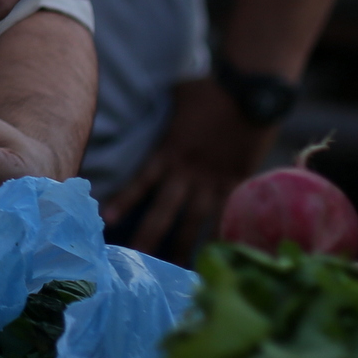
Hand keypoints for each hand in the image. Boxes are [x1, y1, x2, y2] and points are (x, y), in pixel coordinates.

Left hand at [98, 78, 271, 260]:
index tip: (106, 221)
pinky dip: (223, 235)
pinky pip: (227, 215)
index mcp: (169, 150)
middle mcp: (187, 171)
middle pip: (163, 210)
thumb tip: (151, 98)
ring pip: (194, 220)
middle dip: (148, 236)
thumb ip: (165, 109)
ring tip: (174, 269)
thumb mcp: (177, 94)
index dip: (124, 201)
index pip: (141, 181)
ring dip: (183, 245)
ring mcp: (213, 180)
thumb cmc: (212, 88)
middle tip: (135, 261)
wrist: (251, 91)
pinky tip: (219, 255)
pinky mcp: (238, 183)